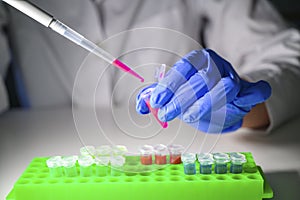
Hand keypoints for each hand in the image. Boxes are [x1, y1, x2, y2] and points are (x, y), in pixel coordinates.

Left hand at [136, 49, 270, 132]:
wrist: (222, 98)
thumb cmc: (196, 95)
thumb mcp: (176, 93)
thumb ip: (160, 97)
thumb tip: (141, 106)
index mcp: (197, 60)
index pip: (184, 68)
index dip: (170, 85)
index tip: (157, 101)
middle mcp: (216, 65)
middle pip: (202, 79)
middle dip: (181, 99)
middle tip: (166, 114)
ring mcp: (234, 76)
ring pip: (226, 86)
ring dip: (207, 103)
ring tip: (189, 117)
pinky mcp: (249, 89)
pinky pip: (257, 90)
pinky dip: (251, 96)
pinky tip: (240, 106)